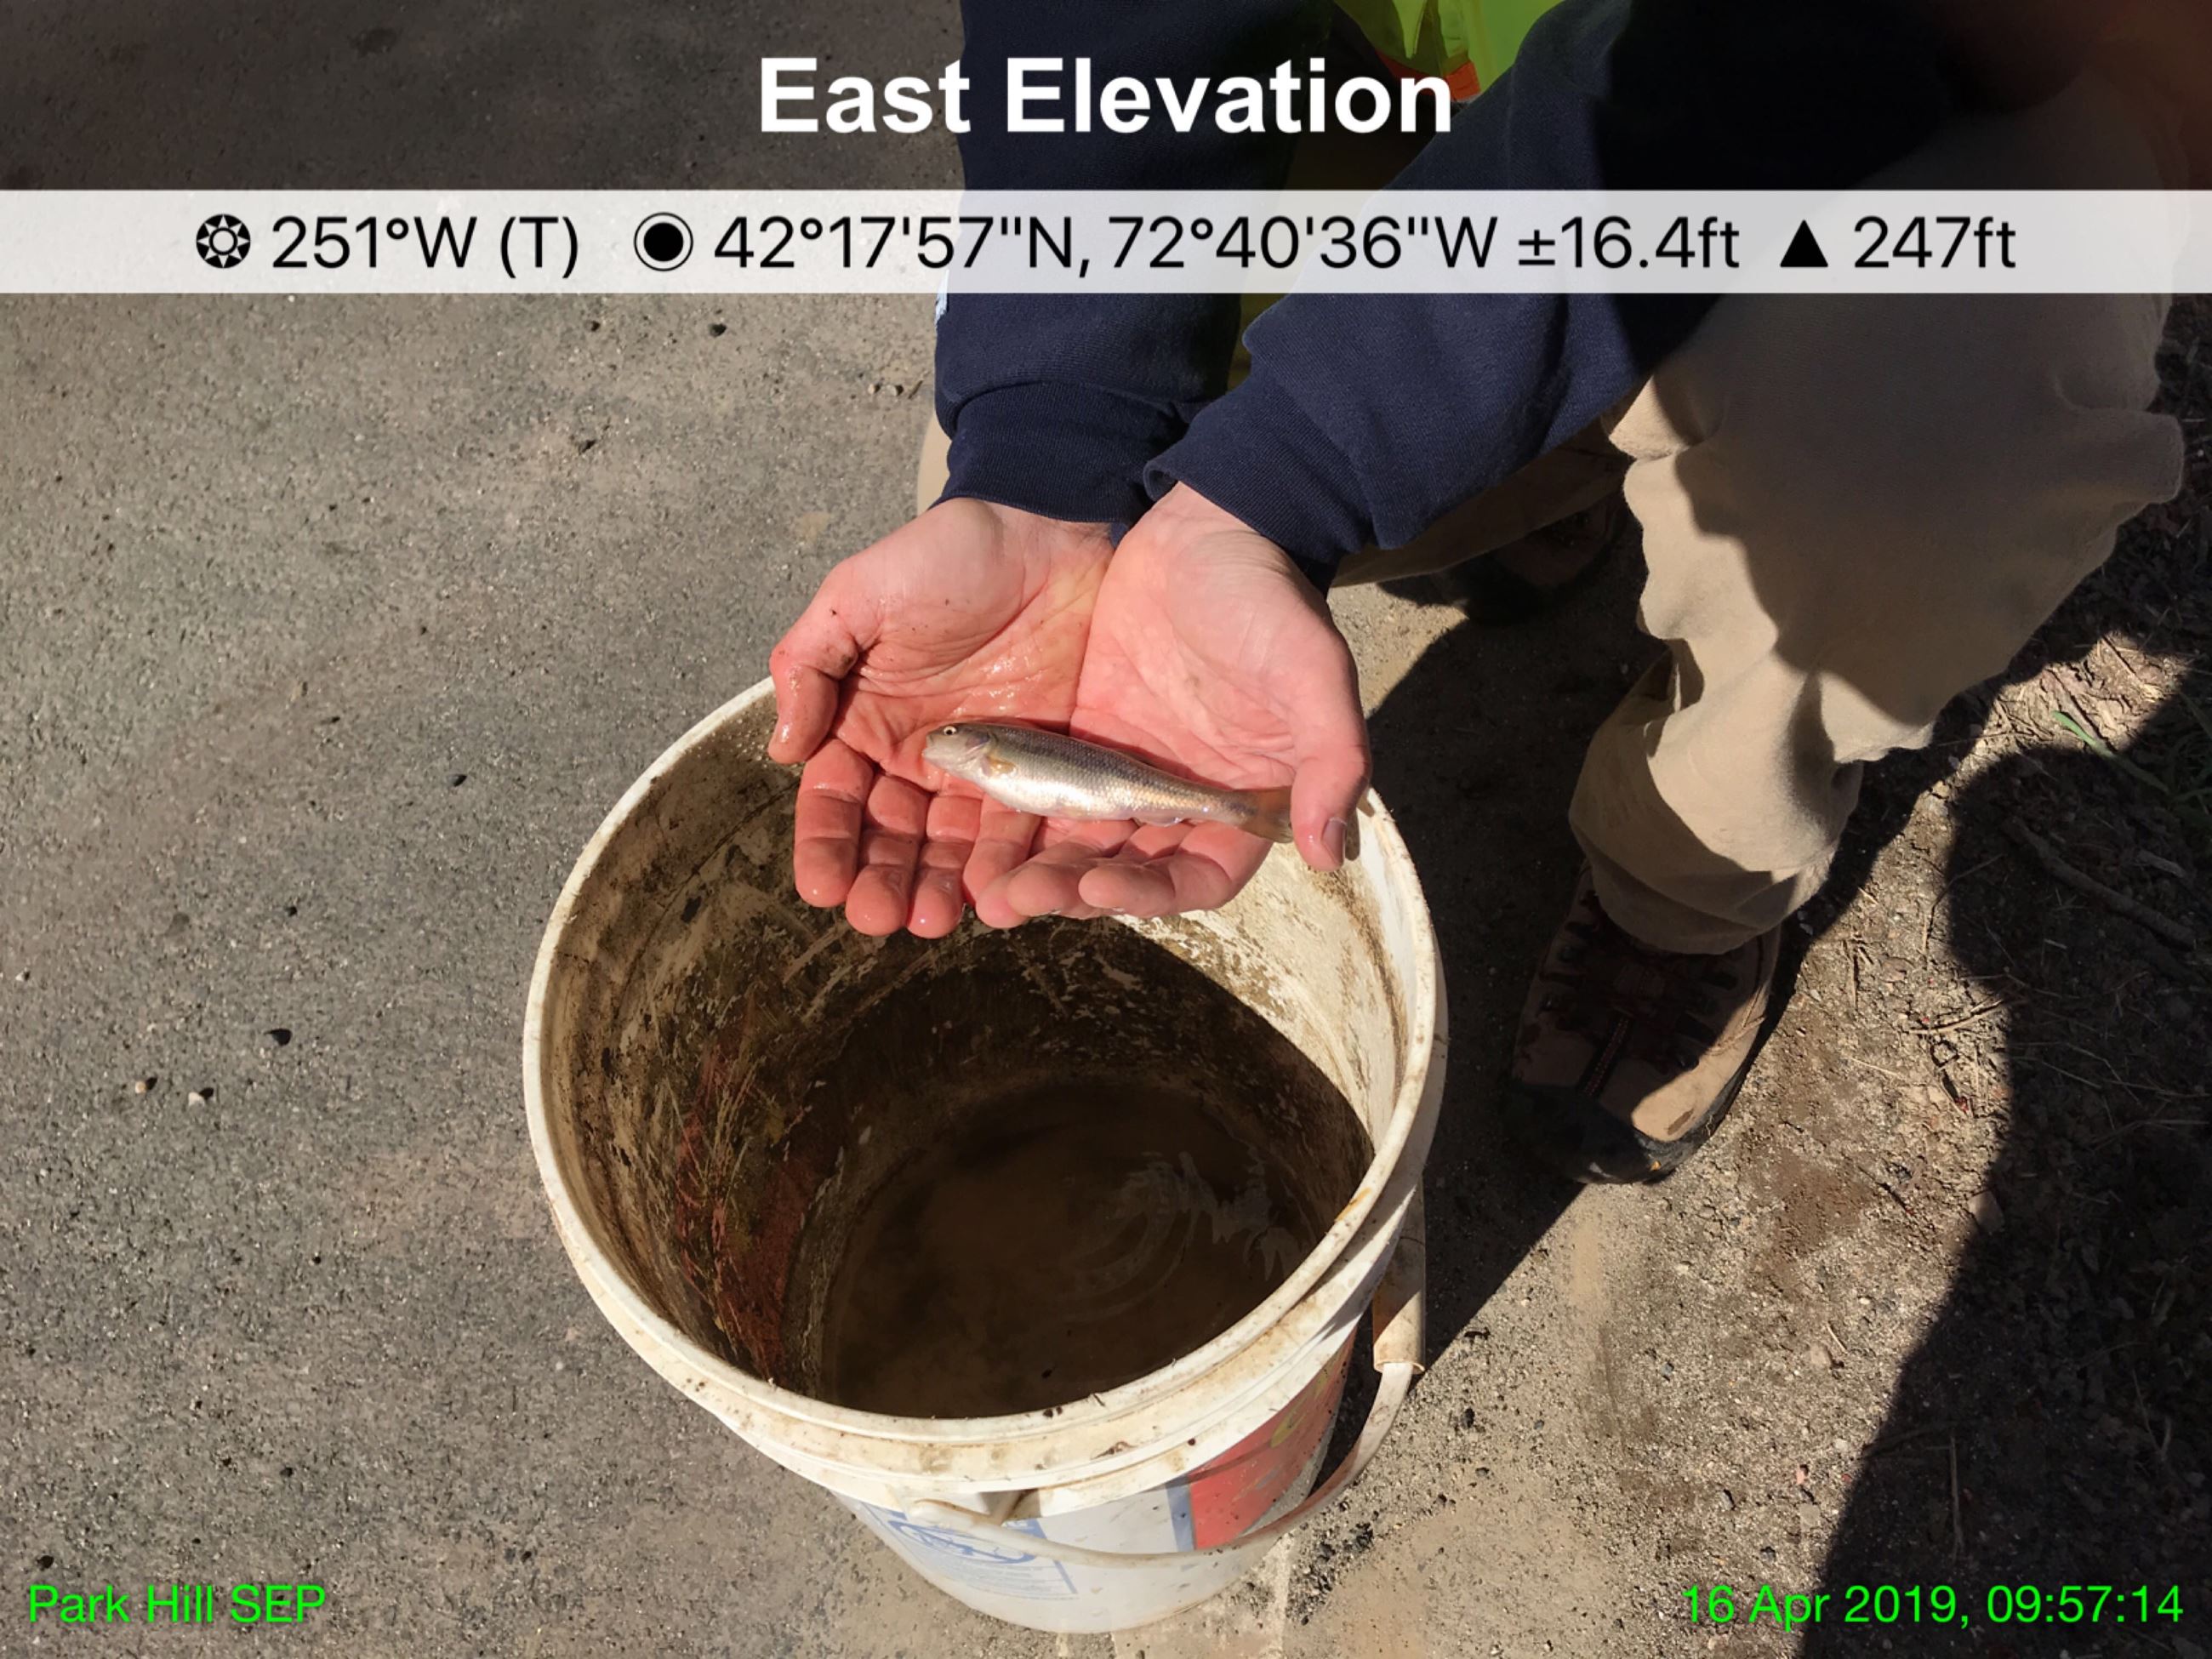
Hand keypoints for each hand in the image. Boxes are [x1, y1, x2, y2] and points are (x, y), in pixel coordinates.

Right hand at [768, 499, 1110, 936]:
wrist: (1049, 527)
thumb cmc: (945, 555)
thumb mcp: (857, 596)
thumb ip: (810, 667)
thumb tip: (782, 750)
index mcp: (863, 724)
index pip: (834, 800)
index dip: (824, 845)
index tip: (821, 886)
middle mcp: (916, 759)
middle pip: (891, 839)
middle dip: (881, 881)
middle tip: (879, 917)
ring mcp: (981, 770)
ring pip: (951, 848)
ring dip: (937, 888)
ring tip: (932, 920)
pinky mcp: (1042, 772)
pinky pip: (1020, 830)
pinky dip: (1006, 866)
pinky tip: (996, 896)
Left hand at [979, 484, 1369, 923]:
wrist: (1211, 525)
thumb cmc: (1273, 600)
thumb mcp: (1314, 673)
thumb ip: (1332, 760)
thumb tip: (1329, 854)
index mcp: (1240, 801)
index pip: (1197, 877)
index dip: (1152, 893)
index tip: (1103, 885)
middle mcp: (1181, 799)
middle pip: (1126, 869)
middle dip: (1075, 891)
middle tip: (1019, 897)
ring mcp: (1124, 771)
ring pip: (1075, 840)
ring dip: (1035, 869)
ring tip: (985, 886)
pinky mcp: (1077, 736)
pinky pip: (1040, 789)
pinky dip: (1010, 816)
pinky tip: (964, 830)